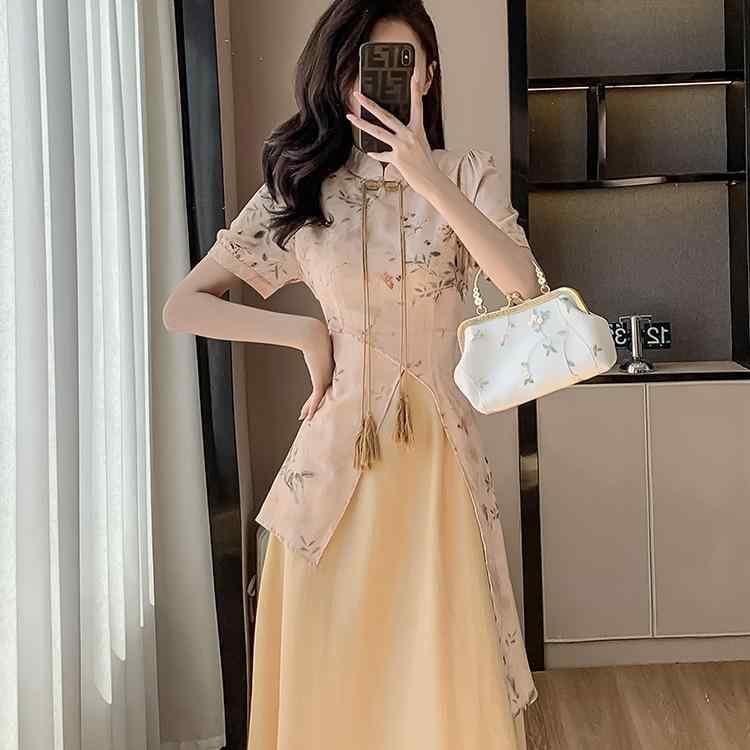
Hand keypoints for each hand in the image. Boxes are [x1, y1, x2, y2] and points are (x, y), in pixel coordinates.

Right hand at [298, 317, 333, 421]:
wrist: (314, 336)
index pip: (323, 383)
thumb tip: (293, 334)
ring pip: (319, 399)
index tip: (314, 398)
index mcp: (328, 367)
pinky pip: (316, 399)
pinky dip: (312, 408)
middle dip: (315, 405)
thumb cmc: (310, 335)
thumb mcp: (307, 341)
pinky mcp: (321, 381)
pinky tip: (309, 417)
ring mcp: (326, 378)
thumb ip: (302, 342)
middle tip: (310, 413)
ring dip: (312, 410)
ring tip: (308, 419)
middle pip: (322, 394)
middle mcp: (329, 374)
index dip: (318, 392)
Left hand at [345, 69, 441, 197]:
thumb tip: (396, 133)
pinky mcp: (397, 158)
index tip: (414, 75)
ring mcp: (402, 146)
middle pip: (386, 116)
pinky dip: (377, 154)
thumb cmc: (426, 163)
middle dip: (369, 104)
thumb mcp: (420, 144)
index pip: (417, 105)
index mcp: (417, 129)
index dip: (415, 89)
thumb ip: (408, 135)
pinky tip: (370, 152)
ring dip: (362, 124)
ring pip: (377, 132)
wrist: (431, 180)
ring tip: (350, 117)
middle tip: (358, 95)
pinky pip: (382, 155)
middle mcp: (409, 135)